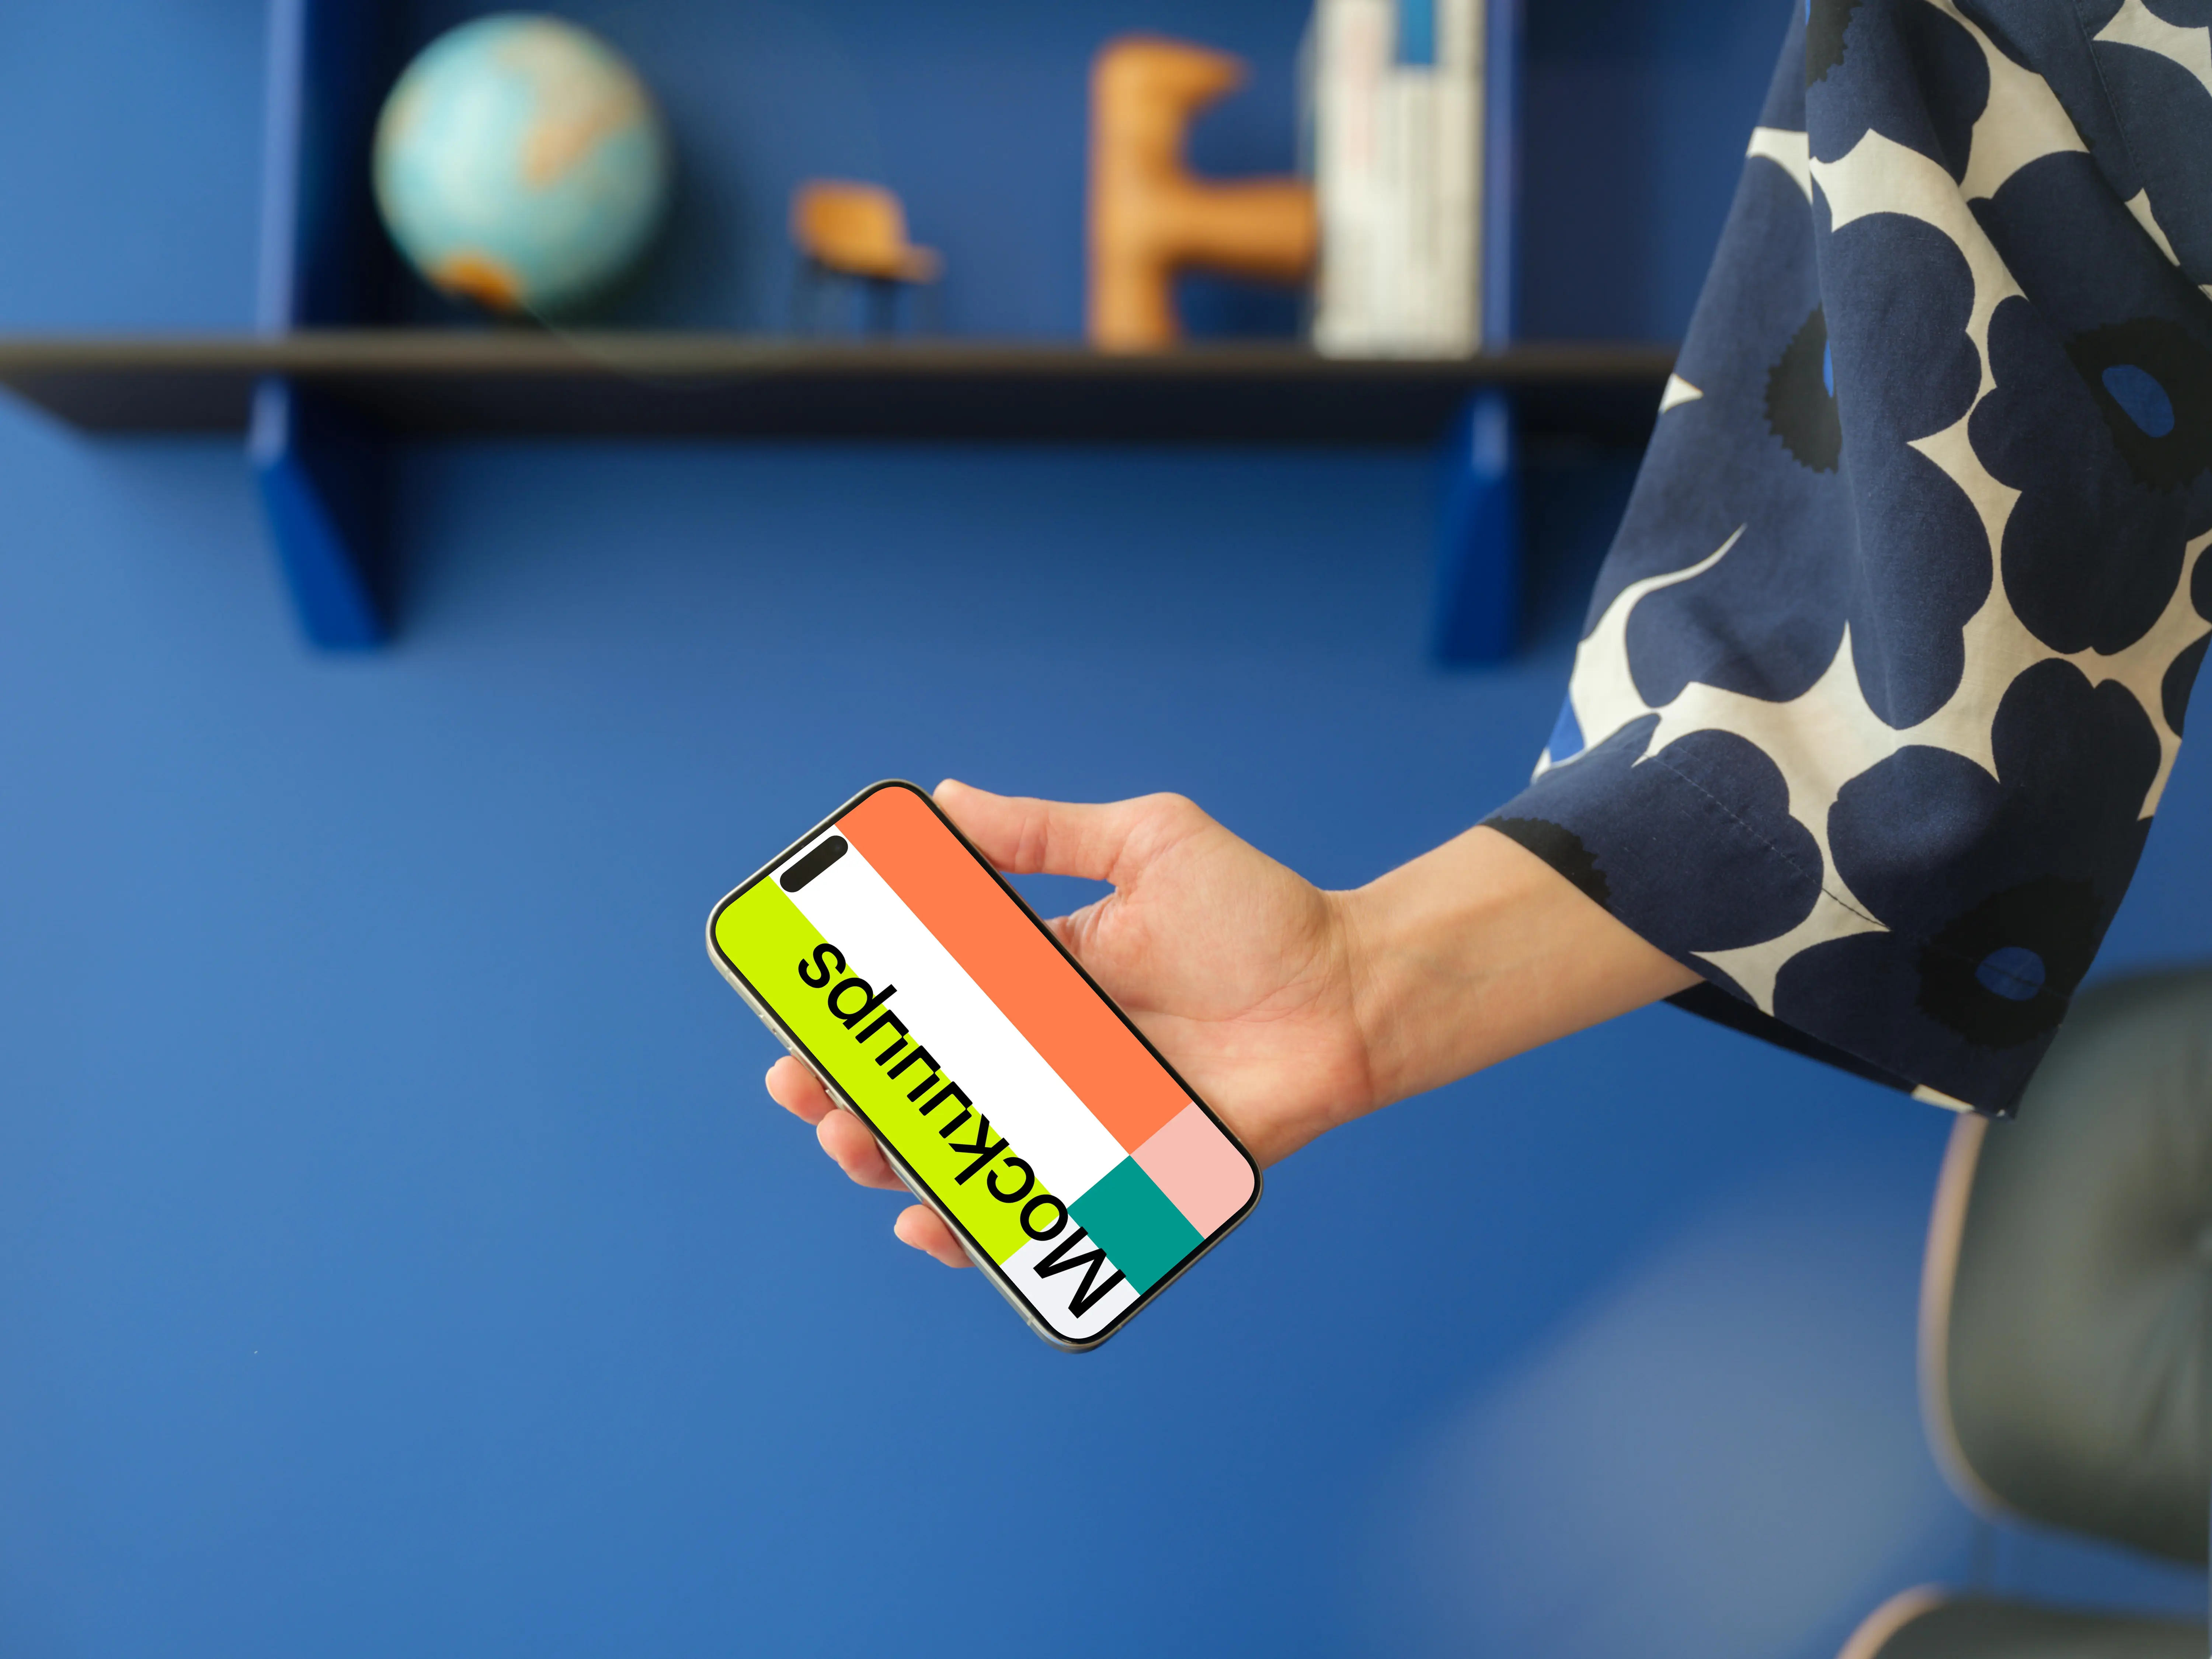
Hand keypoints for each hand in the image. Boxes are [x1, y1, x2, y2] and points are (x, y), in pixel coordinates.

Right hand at [765, 780, 1376, 1265]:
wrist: (1356, 990)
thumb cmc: (1261, 915)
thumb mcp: (1148, 844)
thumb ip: (1044, 831)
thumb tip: (942, 799)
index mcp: (1041, 982)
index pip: (928, 1005)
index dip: (859, 1016)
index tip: (800, 1016)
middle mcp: (1050, 1057)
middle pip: (927, 1090)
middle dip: (851, 1096)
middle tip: (811, 1091)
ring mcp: (1083, 1120)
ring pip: (966, 1156)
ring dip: (896, 1158)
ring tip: (858, 1145)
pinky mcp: (1127, 1173)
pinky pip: (1041, 1214)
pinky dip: (982, 1234)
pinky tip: (934, 1224)